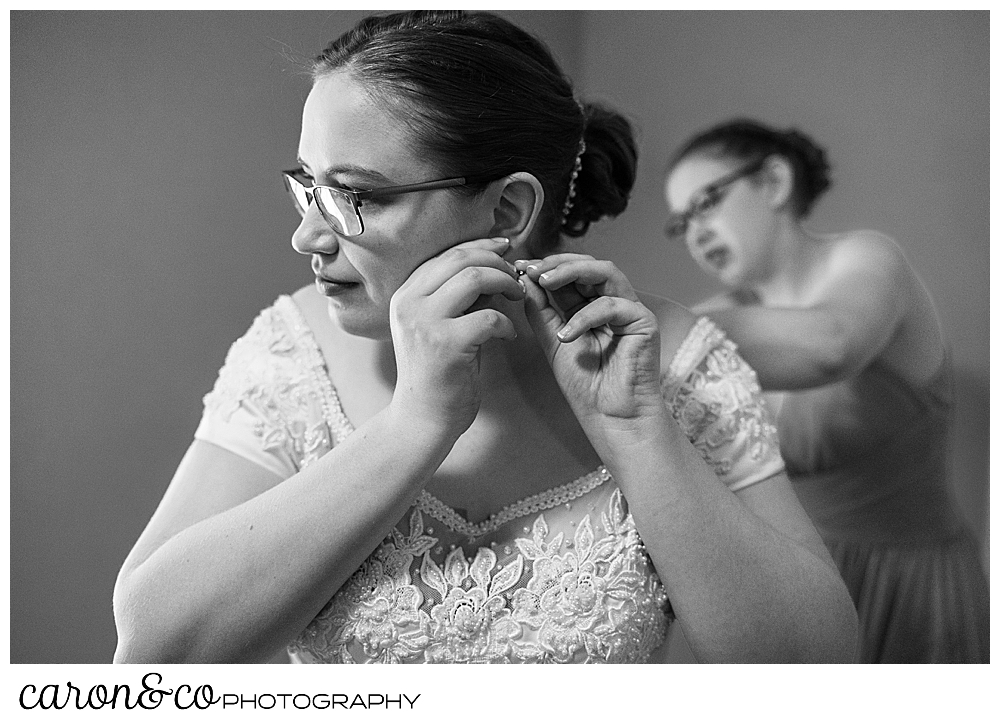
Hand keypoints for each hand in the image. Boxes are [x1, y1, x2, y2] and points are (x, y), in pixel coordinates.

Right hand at [389, 237, 524, 439]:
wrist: (422, 419)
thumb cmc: (437, 374)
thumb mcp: (438, 327)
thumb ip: (458, 298)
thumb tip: (493, 270)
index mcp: (406, 295)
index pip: (446, 254)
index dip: (480, 246)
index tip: (505, 248)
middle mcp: (410, 303)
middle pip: (461, 259)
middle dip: (497, 262)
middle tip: (517, 277)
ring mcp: (426, 323)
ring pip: (475, 279)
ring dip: (505, 283)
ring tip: (517, 297)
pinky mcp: (446, 345)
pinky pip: (489, 317)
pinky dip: (506, 323)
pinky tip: (508, 337)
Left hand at [517, 254, 663, 428]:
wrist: (609, 416)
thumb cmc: (585, 384)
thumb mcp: (552, 340)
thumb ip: (541, 309)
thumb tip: (525, 278)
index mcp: (590, 306)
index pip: (570, 274)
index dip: (545, 267)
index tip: (518, 268)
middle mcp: (611, 302)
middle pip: (588, 265)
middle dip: (557, 263)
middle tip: (531, 270)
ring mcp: (629, 309)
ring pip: (605, 271)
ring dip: (571, 271)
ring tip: (544, 282)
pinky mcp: (644, 320)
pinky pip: (612, 305)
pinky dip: (585, 316)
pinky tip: (566, 334)